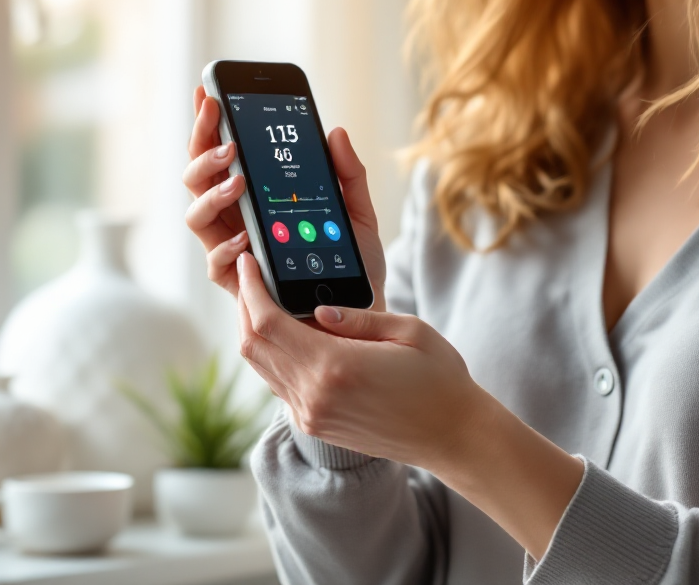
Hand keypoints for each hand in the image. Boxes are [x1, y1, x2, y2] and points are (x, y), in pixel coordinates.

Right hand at [183, 86, 387, 306]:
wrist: (360, 318)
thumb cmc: (352, 266)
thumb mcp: (357, 214)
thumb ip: (348, 174)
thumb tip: (336, 132)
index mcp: (256, 195)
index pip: (222, 153)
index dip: (209, 123)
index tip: (208, 92)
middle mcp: (235, 219)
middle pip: (198, 177)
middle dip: (203, 149)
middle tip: (229, 137)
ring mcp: (232, 250)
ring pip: (195, 215)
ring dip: (212, 193)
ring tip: (239, 179)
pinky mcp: (237, 285)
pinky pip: (216, 263)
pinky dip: (227, 247)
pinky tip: (245, 237)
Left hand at [233, 250, 487, 466]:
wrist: (452, 436)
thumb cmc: (440, 380)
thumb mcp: (408, 331)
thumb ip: (357, 317)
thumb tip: (317, 308)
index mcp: (333, 367)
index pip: (267, 321)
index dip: (251, 288)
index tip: (249, 262)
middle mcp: (313, 396)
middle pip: (253, 345)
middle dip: (246, 306)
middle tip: (254, 276)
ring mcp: (311, 416)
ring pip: (261, 367)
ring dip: (256, 332)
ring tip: (268, 300)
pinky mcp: (316, 425)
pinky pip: (279, 385)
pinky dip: (274, 356)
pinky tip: (290, 334)